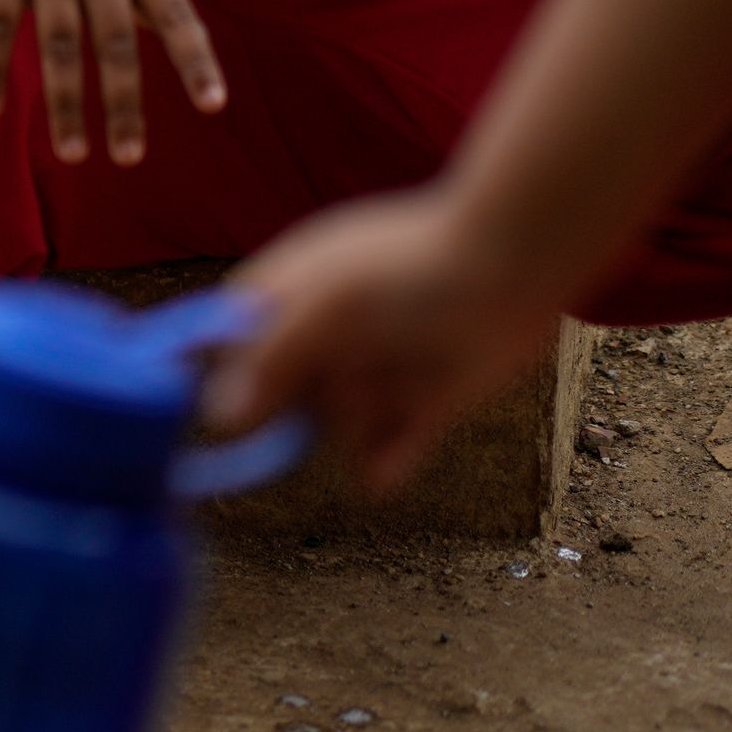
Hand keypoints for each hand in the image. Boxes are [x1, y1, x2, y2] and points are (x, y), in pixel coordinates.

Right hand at [203, 183, 564, 492]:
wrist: (513, 262)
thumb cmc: (408, 267)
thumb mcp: (327, 305)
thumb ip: (271, 358)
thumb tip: (219, 418)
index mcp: (290, 298)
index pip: (231, 348)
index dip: (222, 381)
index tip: (220, 424)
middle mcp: (327, 339)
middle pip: (283, 399)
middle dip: (297, 412)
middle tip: (334, 391)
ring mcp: (375, 371)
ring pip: (336, 428)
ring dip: (353, 427)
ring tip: (389, 392)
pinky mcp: (423, 403)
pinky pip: (389, 453)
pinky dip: (386, 464)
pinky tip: (387, 469)